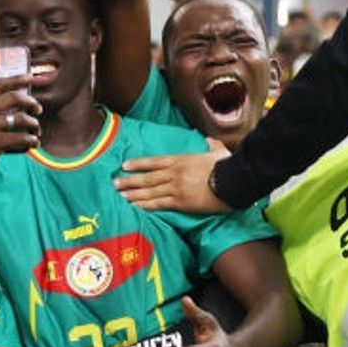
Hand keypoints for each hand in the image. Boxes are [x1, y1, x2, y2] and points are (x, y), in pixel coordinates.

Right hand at [0, 75, 42, 190]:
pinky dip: (31, 140)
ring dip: (33, 123)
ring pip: (20, 117)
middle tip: (37, 109)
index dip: (17, 79)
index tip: (30, 77)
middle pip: (13, 97)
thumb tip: (6, 101)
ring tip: (36, 130)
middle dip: (30, 102)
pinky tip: (34, 143)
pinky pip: (21, 137)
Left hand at [115, 144, 230, 213]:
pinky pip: (158, 204)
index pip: (154, 162)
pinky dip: (145, 205)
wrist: (232, 181)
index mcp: (181, 160)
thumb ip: (210, 145)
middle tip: (115, 183)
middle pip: (146, 177)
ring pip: (148, 191)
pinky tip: (135, 206)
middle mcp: (174, 173)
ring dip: (133, 193)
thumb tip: (208, 140)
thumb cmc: (227, 166)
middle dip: (129, 180)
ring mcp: (175, 188)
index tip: (125, 165)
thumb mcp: (218, 151)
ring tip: (120, 195)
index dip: (138, 164)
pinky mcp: (180, 202)